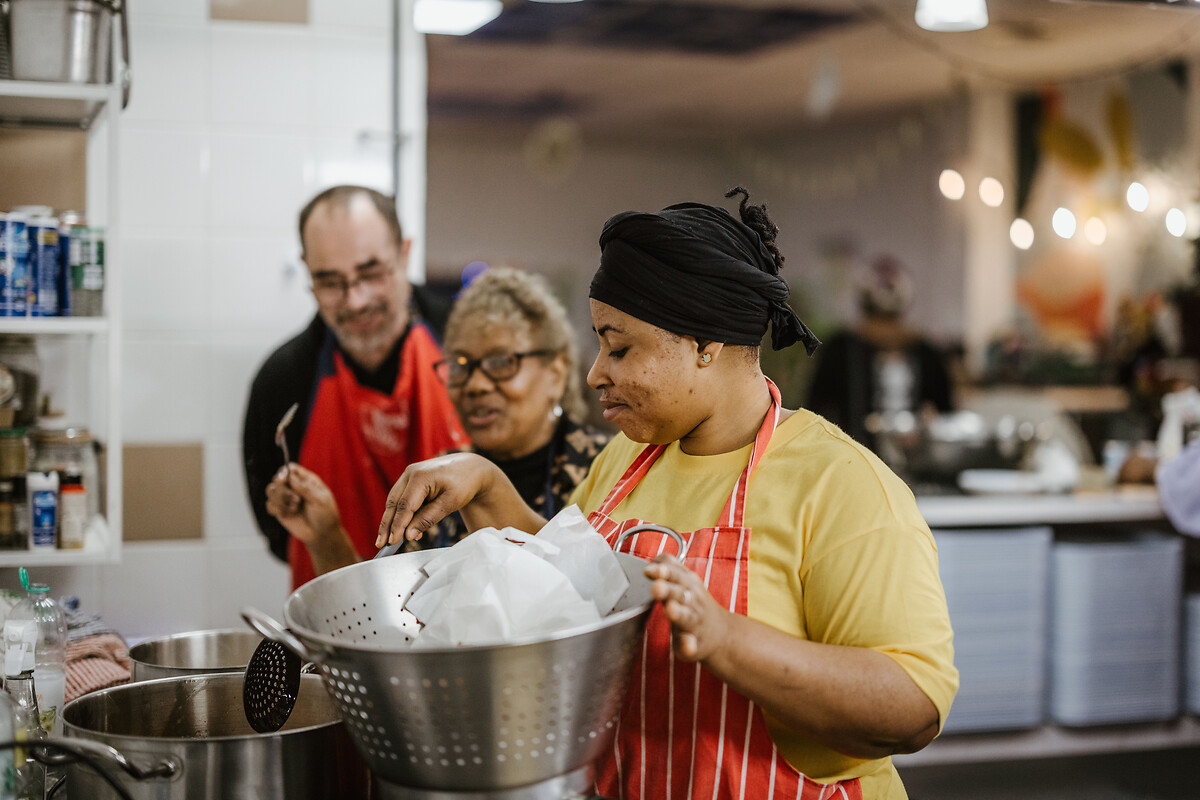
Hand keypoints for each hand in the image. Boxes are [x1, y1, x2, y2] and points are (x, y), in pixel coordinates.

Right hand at [265, 463, 342, 545]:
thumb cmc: (326, 515)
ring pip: (271, 490)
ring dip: (281, 499)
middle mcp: (294, 487)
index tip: (284, 479)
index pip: (290, 468)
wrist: (322, 535)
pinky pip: (269, 505)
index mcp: (306, 480)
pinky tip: (289, 514)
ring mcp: (286, 499)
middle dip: (283, 489)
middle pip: (277, 478)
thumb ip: (305, 488)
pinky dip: (277, 509)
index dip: (284, 471)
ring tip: (294, 508)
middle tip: (297, 500)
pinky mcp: (280, 511)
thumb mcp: (320, 500)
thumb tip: (290, 477)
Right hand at [377, 452, 504, 546]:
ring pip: (394, 501)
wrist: (470, 467)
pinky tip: (403, 529)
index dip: (397, 525)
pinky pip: (401, 498)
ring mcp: (408, 474)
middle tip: (381, 544)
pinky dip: (400, 513)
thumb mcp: (450, 503)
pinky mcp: (410, 479)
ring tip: (386, 540)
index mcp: (421, 476)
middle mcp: (410, 473)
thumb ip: (428, 519)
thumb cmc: (463, 483)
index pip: (404, 506)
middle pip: (394, 503)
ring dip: (390, 520)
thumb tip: (408, 536)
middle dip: (387, 525)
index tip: (392, 542)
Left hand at [645, 555, 733, 662]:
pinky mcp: (695, 643)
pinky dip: (689, 645)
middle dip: (668, 588)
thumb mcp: (684, 582)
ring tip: (670, 609)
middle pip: (679, 591)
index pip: (675, 571)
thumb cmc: (693, 604)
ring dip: (678, 613)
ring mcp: (695, 621)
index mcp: (686, 583)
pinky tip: (687, 646)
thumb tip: (652, 560)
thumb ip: (668, 570)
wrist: (722, 633)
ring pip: (686, 616)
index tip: (648, 570)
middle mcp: (692, 599)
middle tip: (656, 586)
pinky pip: (692, 644)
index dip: (662, 569)